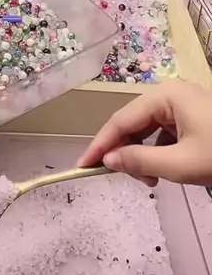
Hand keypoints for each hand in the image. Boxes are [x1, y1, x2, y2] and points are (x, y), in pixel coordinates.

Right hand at [78, 80, 211, 187]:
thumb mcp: (180, 164)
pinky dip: (157, 153)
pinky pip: (163, 133)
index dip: (100, 145)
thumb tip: (108, 161)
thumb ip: (140, 161)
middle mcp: (170, 94)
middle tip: (123, 179)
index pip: (121, 120)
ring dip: (142, 155)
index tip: (83, 167)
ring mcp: (182, 105)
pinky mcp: (192, 118)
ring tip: (150, 180)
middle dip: (125, 152)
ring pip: (147, 130)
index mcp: (165, 96)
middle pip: (132, 123)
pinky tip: (163, 171)